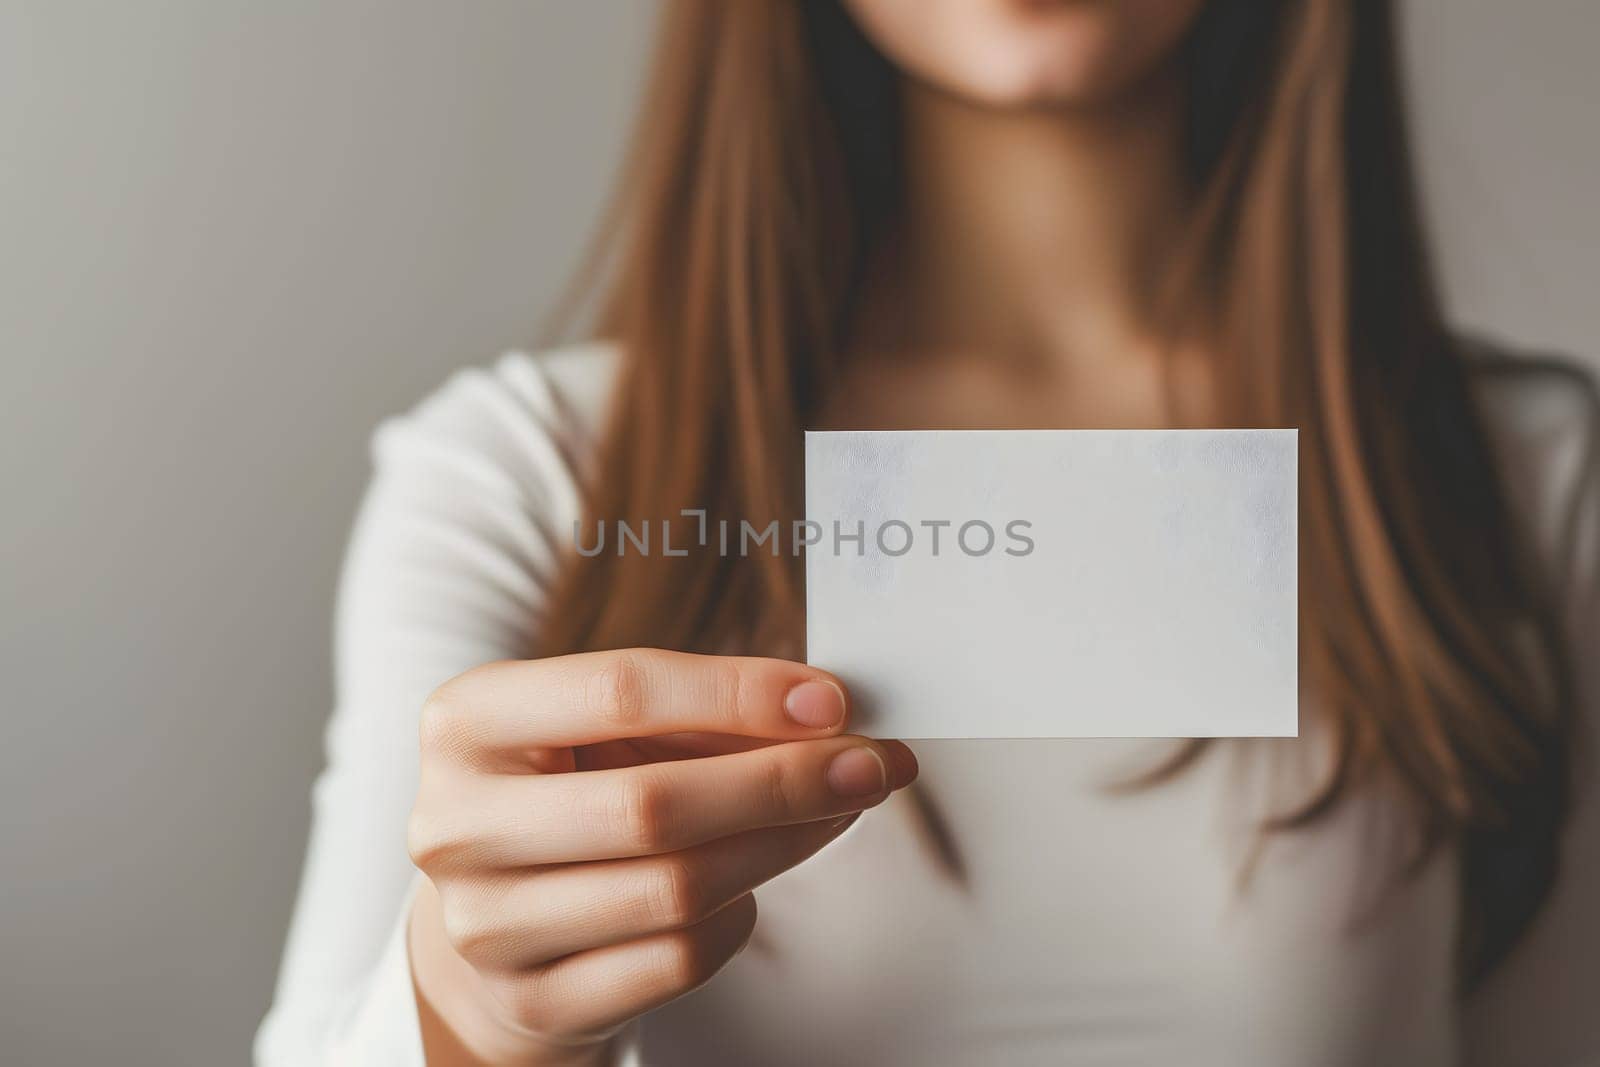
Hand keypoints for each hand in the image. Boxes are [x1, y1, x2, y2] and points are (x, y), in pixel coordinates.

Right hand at [406, 649, 917, 1065]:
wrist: (494, 916)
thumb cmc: (568, 791)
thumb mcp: (604, 728)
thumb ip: (701, 712)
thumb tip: (825, 713)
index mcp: (466, 722)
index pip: (620, 689)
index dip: (739, 693)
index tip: (830, 699)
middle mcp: (457, 825)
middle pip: (654, 803)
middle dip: (783, 781)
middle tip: (870, 764)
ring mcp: (489, 926)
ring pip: (679, 888)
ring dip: (785, 844)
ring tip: (836, 810)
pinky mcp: (536, 1001)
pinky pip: (680, 958)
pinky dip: (739, 914)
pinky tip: (751, 882)